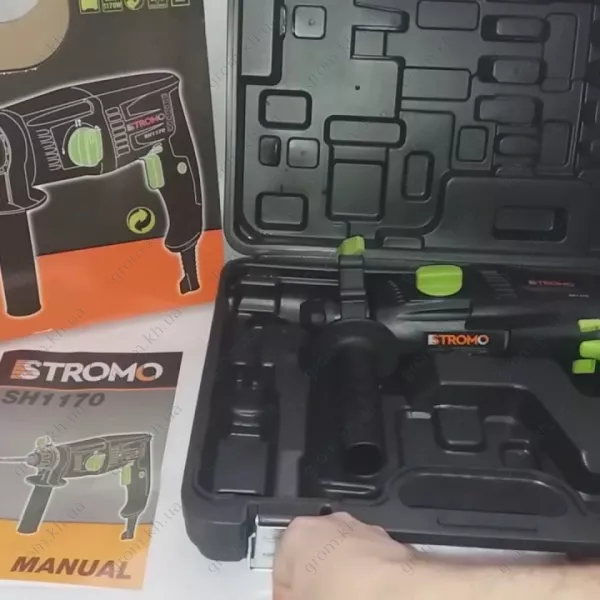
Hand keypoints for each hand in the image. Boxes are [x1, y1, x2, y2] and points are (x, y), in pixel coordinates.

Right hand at [272, 512, 411, 599]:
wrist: (395, 594)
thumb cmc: (345, 594)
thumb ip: (290, 596)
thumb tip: (291, 596)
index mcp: (296, 534)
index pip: (279, 570)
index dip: (285, 594)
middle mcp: (328, 523)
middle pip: (311, 559)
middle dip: (314, 583)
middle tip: (316, 599)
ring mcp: (359, 530)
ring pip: (341, 558)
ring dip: (341, 580)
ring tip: (346, 597)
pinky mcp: (386, 542)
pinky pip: (367, 562)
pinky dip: (366, 578)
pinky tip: (367, 595)